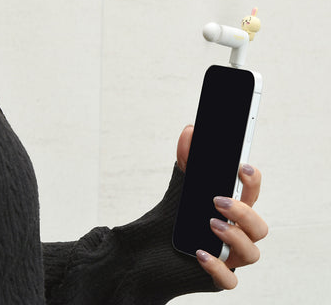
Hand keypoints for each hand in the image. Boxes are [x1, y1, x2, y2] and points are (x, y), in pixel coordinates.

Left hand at [177, 125, 267, 289]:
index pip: (253, 193)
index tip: (242, 167)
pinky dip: (217, 267)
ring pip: (251, 252)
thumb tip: (190, 131)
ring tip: (210, 223)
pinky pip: (229, 280)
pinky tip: (199, 253)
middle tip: (218, 200)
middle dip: (243, 211)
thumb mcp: (180, 184)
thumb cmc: (176, 215)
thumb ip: (185, 159)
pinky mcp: (217, 277)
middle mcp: (237, 232)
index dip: (253, 181)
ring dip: (233, 236)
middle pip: (259, 226)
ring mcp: (230, 256)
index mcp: (233, 208)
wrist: (152, 248)